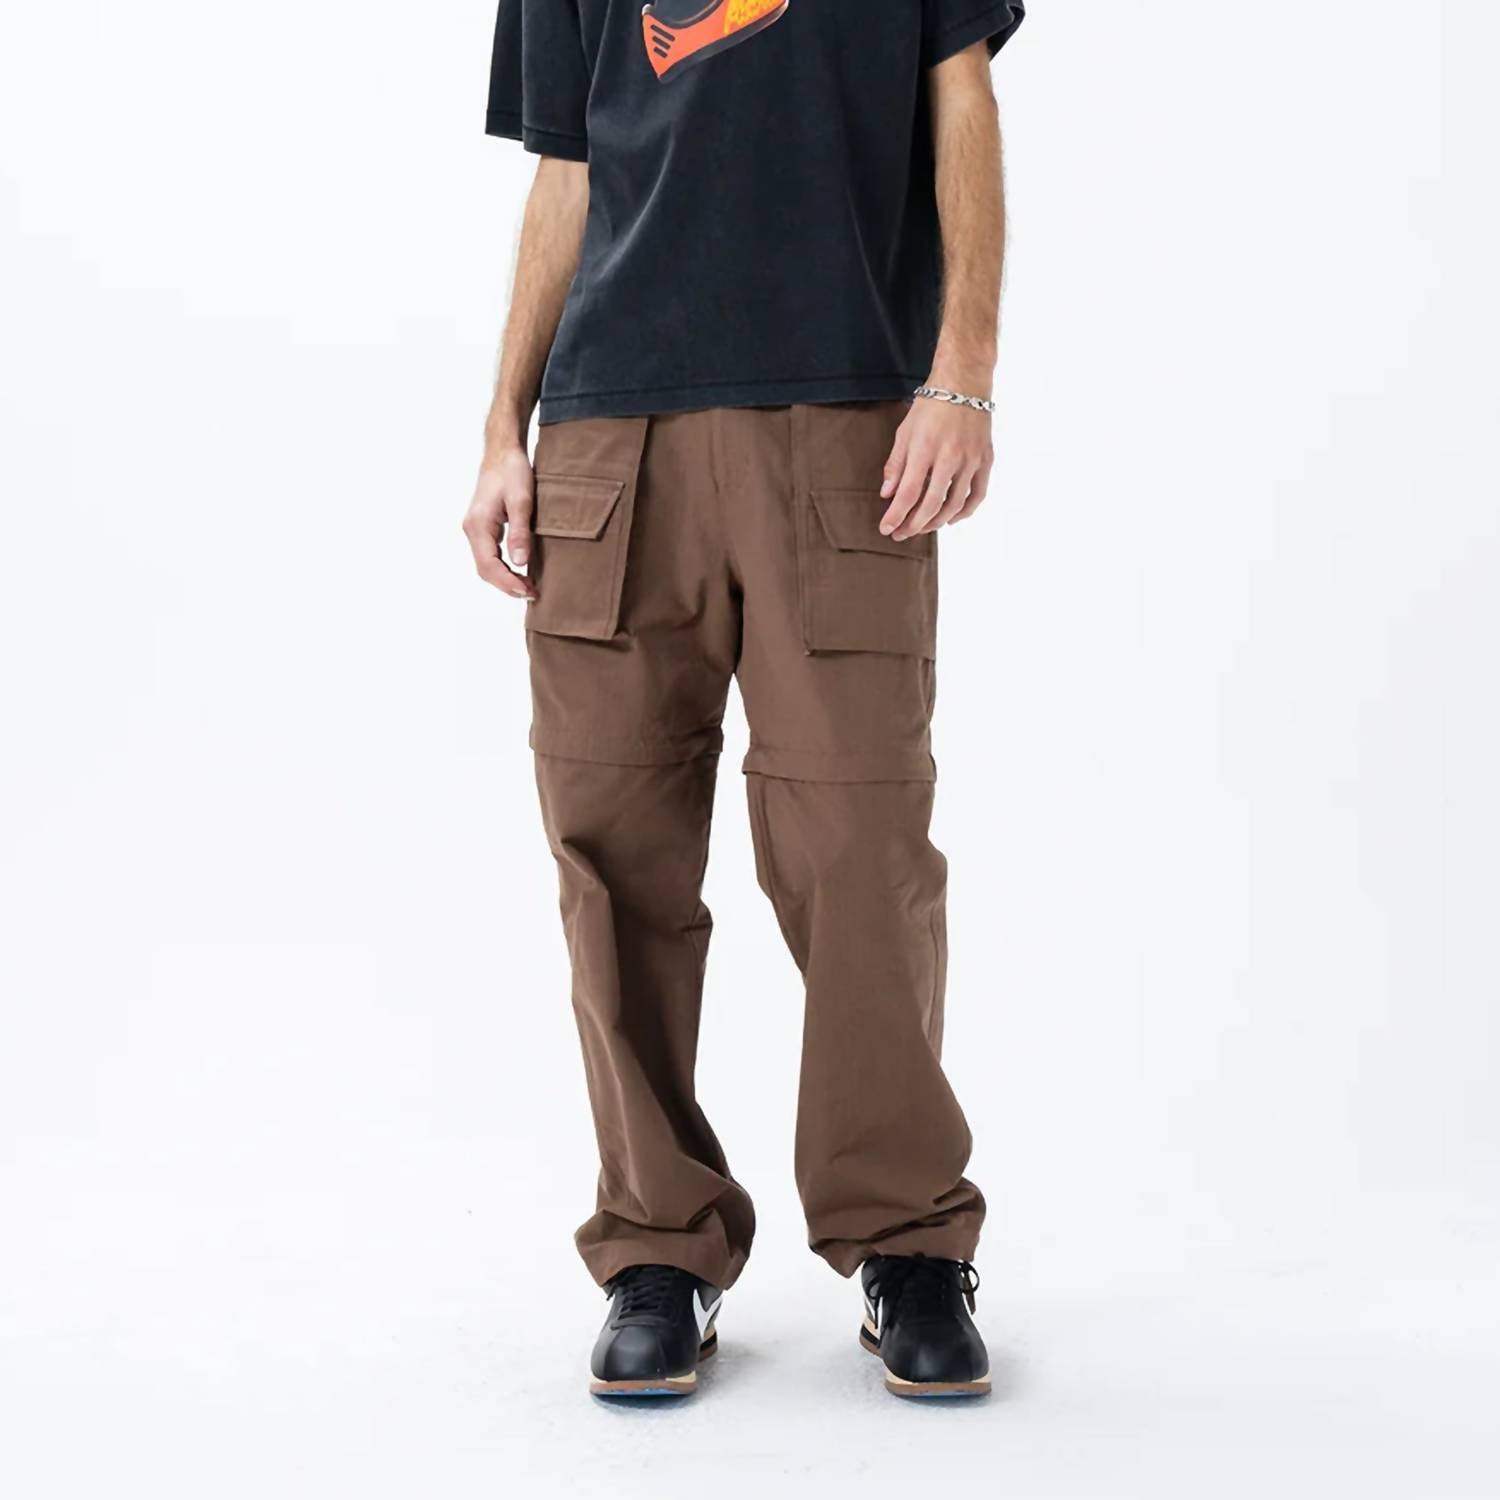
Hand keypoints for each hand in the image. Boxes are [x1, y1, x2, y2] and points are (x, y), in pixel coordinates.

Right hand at [463, 445, 535, 599]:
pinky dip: (503, 568)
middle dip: (507, 585)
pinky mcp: (482, 527)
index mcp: (478, 525)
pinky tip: (520, 572)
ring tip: (529, 587)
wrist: (502, 452)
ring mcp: (475, 529)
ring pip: (486, 564)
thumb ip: (520, 532)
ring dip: (506, 578)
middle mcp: (472, 530)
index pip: (488, 565)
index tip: (528, 591)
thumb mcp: (522, 501)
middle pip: (485, 569)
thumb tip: (519, 563)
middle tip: (533, 593)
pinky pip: (489, 555)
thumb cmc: (512, 471)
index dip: (507, 583)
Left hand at [879, 398, 993, 540]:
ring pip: (954, 504)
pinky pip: (978, 494)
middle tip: (901, 534)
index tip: (886, 529)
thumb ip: (896, 465)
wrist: (964, 383)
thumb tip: (888, 494)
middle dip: (913, 525)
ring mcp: (970, 460)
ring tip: (922, 528)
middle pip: (931, 504)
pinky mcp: (985, 459)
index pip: (908, 493)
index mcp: (925, 449)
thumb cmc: (931, 406)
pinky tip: (951, 518)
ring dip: (936, 522)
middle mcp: (950, 457)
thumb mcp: (905, 432)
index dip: (896, 515)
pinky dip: (965, 511)